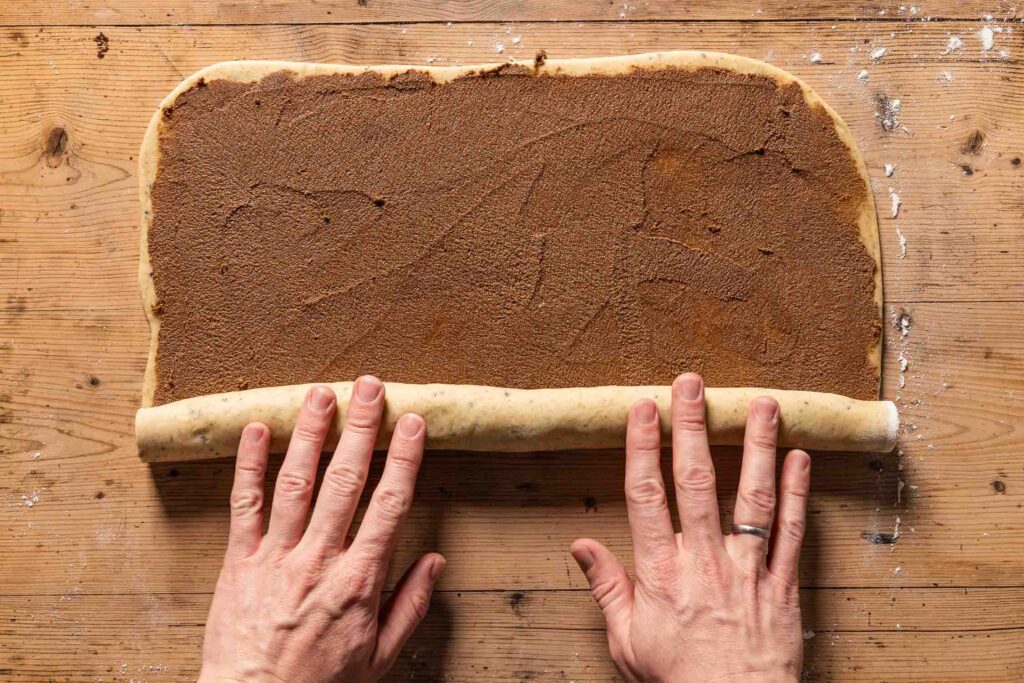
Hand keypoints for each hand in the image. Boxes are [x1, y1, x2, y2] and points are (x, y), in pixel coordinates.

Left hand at [199, 377, 443, 682]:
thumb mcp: (380, 657)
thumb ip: (410, 605)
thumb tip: (436, 561)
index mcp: (359, 581)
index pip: (389, 505)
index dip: (403, 458)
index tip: (411, 422)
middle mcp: (319, 559)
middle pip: (345, 481)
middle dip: (359, 428)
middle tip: (369, 386)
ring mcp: (276, 556)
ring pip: (296, 483)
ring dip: (309, 433)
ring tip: (319, 393)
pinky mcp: (238, 561)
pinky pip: (244, 505)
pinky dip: (249, 465)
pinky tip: (257, 430)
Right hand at [571, 373, 808, 681]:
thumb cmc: (677, 681)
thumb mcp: (626, 641)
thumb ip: (607, 587)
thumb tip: (581, 546)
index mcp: (661, 572)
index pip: (647, 496)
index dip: (643, 448)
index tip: (642, 408)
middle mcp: (704, 562)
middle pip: (698, 482)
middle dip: (693, 428)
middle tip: (692, 384)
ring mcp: (747, 570)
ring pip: (752, 497)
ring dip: (755, 446)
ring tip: (760, 403)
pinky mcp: (783, 585)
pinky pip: (793, 533)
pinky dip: (798, 493)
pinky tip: (799, 457)